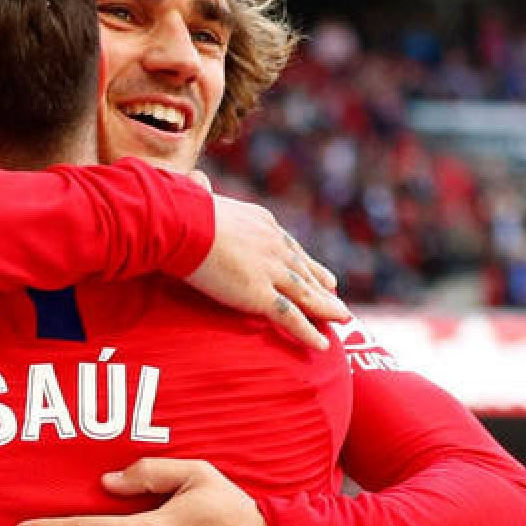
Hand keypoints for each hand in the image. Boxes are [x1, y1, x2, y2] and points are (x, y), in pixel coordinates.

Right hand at [184, 192, 348, 349]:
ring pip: (306, 295)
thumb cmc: (182, 209)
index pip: (289, 247)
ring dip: (326, 309)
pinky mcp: (260, 295)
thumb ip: (204, 194)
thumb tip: (194, 179)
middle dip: (321, 285)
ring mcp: (271, 271)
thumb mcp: (200, 196)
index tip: (320, 273)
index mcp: (263, 223)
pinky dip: (308, 333)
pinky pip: (291, 318)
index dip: (306, 262)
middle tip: (336, 294)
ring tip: (343, 318)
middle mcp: (274, 247)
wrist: (185, 223)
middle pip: (303, 270)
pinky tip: (322, 346)